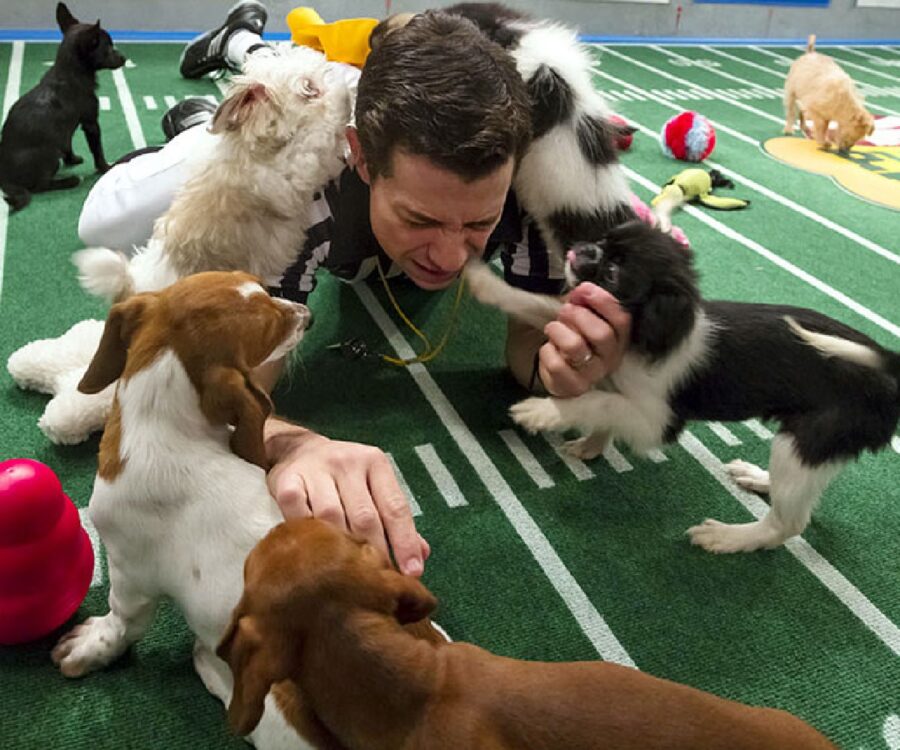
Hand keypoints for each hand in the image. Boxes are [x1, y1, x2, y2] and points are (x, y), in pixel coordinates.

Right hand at [266, 426, 428, 576]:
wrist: (299, 450)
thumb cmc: (344, 478)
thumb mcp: (374, 487)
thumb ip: (395, 520)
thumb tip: (421, 555)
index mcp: (375, 463)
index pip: (395, 507)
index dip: (405, 542)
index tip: (413, 573)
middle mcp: (348, 462)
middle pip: (365, 516)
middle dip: (375, 553)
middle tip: (379, 583)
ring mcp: (316, 470)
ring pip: (331, 518)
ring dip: (341, 549)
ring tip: (349, 576)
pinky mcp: (287, 480)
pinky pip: (297, 514)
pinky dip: (307, 535)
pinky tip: (313, 553)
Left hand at [537, 282, 629, 397]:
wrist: (557, 369)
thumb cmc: (574, 336)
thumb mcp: (582, 316)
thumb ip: (584, 302)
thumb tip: (580, 291)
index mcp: (619, 339)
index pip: (622, 320)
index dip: (603, 302)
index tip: (584, 289)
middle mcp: (611, 359)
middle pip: (601, 334)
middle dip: (579, 316)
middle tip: (565, 311)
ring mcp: (593, 376)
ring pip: (575, 347)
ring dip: (559, 330)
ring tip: (553, 328)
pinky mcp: (573, 387)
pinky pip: (556, 364)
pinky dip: (547, 350)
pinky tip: (549, 349)